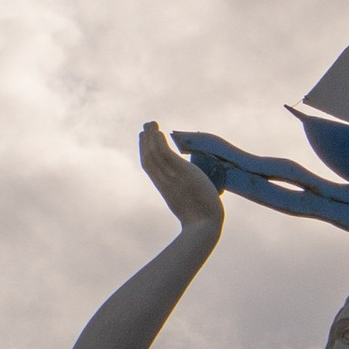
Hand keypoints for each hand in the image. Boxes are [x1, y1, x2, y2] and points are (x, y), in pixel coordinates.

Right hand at [140, 120, 224, 237]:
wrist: (203, 225)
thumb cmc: (203, 221)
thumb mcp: (193, 207)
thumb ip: (192, 197)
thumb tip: (202, 200)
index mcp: (166, 189)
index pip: (150, 168)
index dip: (145, 153)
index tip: (145, 142)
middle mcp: (164, 182)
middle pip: (148, 158)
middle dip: (145, 142)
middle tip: (145, 128)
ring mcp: (170, 177)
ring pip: (154, 153)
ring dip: (151, 136)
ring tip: (151, 123)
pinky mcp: (178, 172)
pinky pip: (164, 153)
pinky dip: (159, 141)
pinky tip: (160, 132)